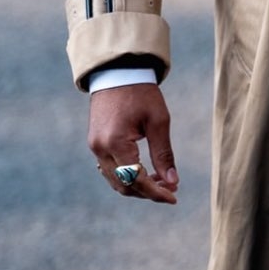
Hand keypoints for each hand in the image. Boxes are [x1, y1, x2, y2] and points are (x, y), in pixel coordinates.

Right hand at [88, 83, 179, 203]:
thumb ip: (163, 153)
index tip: (174, 197)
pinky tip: (145, 172)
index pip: (136, 179)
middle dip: (148, 192)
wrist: (117, 72)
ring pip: (115, 181)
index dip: (156, 192)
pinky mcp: (95, 144)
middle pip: (124, 185)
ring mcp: (94, 147)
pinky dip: (127, 176)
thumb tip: (172, 181)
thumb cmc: (141, 92)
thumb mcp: (158, 121)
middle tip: (171, 189)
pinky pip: (109, 170)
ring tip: (162, 182)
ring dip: (138, 186)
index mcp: (116, 142)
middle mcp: (100, 148)